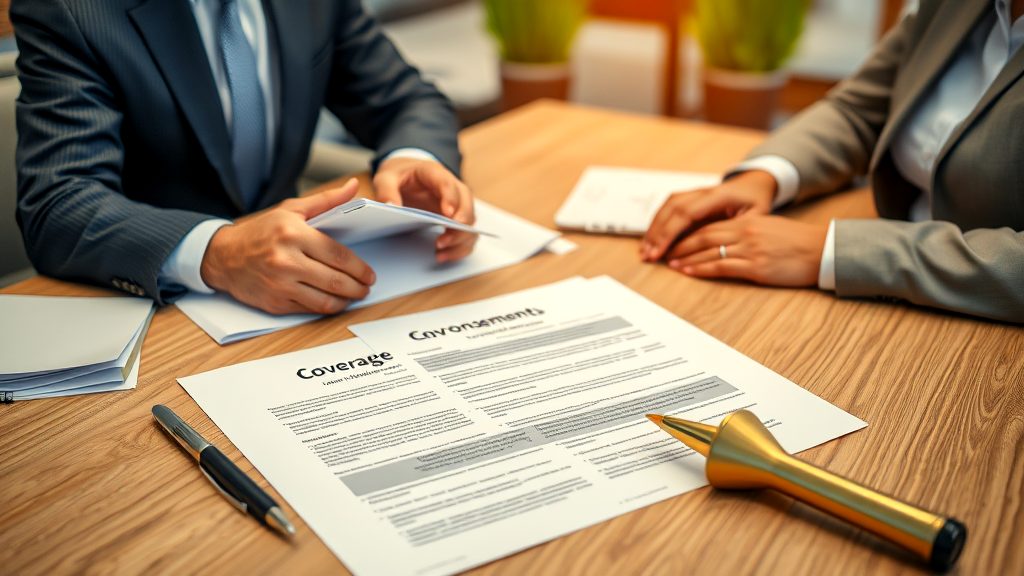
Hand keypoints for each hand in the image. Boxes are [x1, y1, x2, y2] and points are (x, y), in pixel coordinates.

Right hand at [200, 178, 375, 314]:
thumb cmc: (260, 231)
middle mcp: (286, 261)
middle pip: (335, 281)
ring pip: (324, 300)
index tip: (369, 274)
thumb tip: (353, 186)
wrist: (223, 256)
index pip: (338, 255)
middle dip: (357, 287)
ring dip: (345, 301)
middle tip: (366, 287)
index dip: (359, 268)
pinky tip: (333, 301)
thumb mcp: (291, 209)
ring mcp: (280, 285)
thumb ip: (327, 200)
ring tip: (354, 295)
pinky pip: (309, 309)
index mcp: (293, 235)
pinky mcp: (275, 303)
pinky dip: (325, 307)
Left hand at [373, 157, 476, 262]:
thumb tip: (390, 206)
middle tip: (442, 241)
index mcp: (434, 173)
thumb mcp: (386, 177)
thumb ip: (386, 189)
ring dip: (460, 240)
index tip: (447, 214)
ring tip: (440, 252)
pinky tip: (442, 255)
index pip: (448, 184)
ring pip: (470, 223)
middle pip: (466, 205)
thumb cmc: (400, 176)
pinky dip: (459, 248)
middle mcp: (452, 189)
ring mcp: (457, 205)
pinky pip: (466, 235)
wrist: (407, 177)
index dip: (451, 199)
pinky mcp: (456, 220)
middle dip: (459, 225)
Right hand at [641, 170, 777, 261]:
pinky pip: (668, 208)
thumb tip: (720, 245)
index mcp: (718, 195)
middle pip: (671, 209)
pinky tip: (652, 239)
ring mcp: (694, 193)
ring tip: (645, 250)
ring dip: (653, 229)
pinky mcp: (689, 198)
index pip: (686, 213)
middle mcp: (702, 191)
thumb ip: (738, 228)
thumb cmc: (756, 200)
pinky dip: (657, 223)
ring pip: (666, 207)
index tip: (659, 252)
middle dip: (656, 234)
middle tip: (647, 255)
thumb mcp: (757, 215)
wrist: (754, 183)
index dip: (669, 233)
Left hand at [663, 215, 826, 286]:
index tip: (674, 241)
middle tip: (665, 253)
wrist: (821, 250)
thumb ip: (745, 230)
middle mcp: (745, 233)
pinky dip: (702, 269)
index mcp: (747, 222)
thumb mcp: (768, 228)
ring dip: (687, 258)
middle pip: (704, 237)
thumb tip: (724, 238)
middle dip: (681, 245)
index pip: (710, 226)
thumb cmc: (796, 242)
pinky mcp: (756, 267)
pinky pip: (722, 267)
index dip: (689, 234)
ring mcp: (750, 250)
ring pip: (709, 252)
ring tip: (671, 264)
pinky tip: (690, 272)